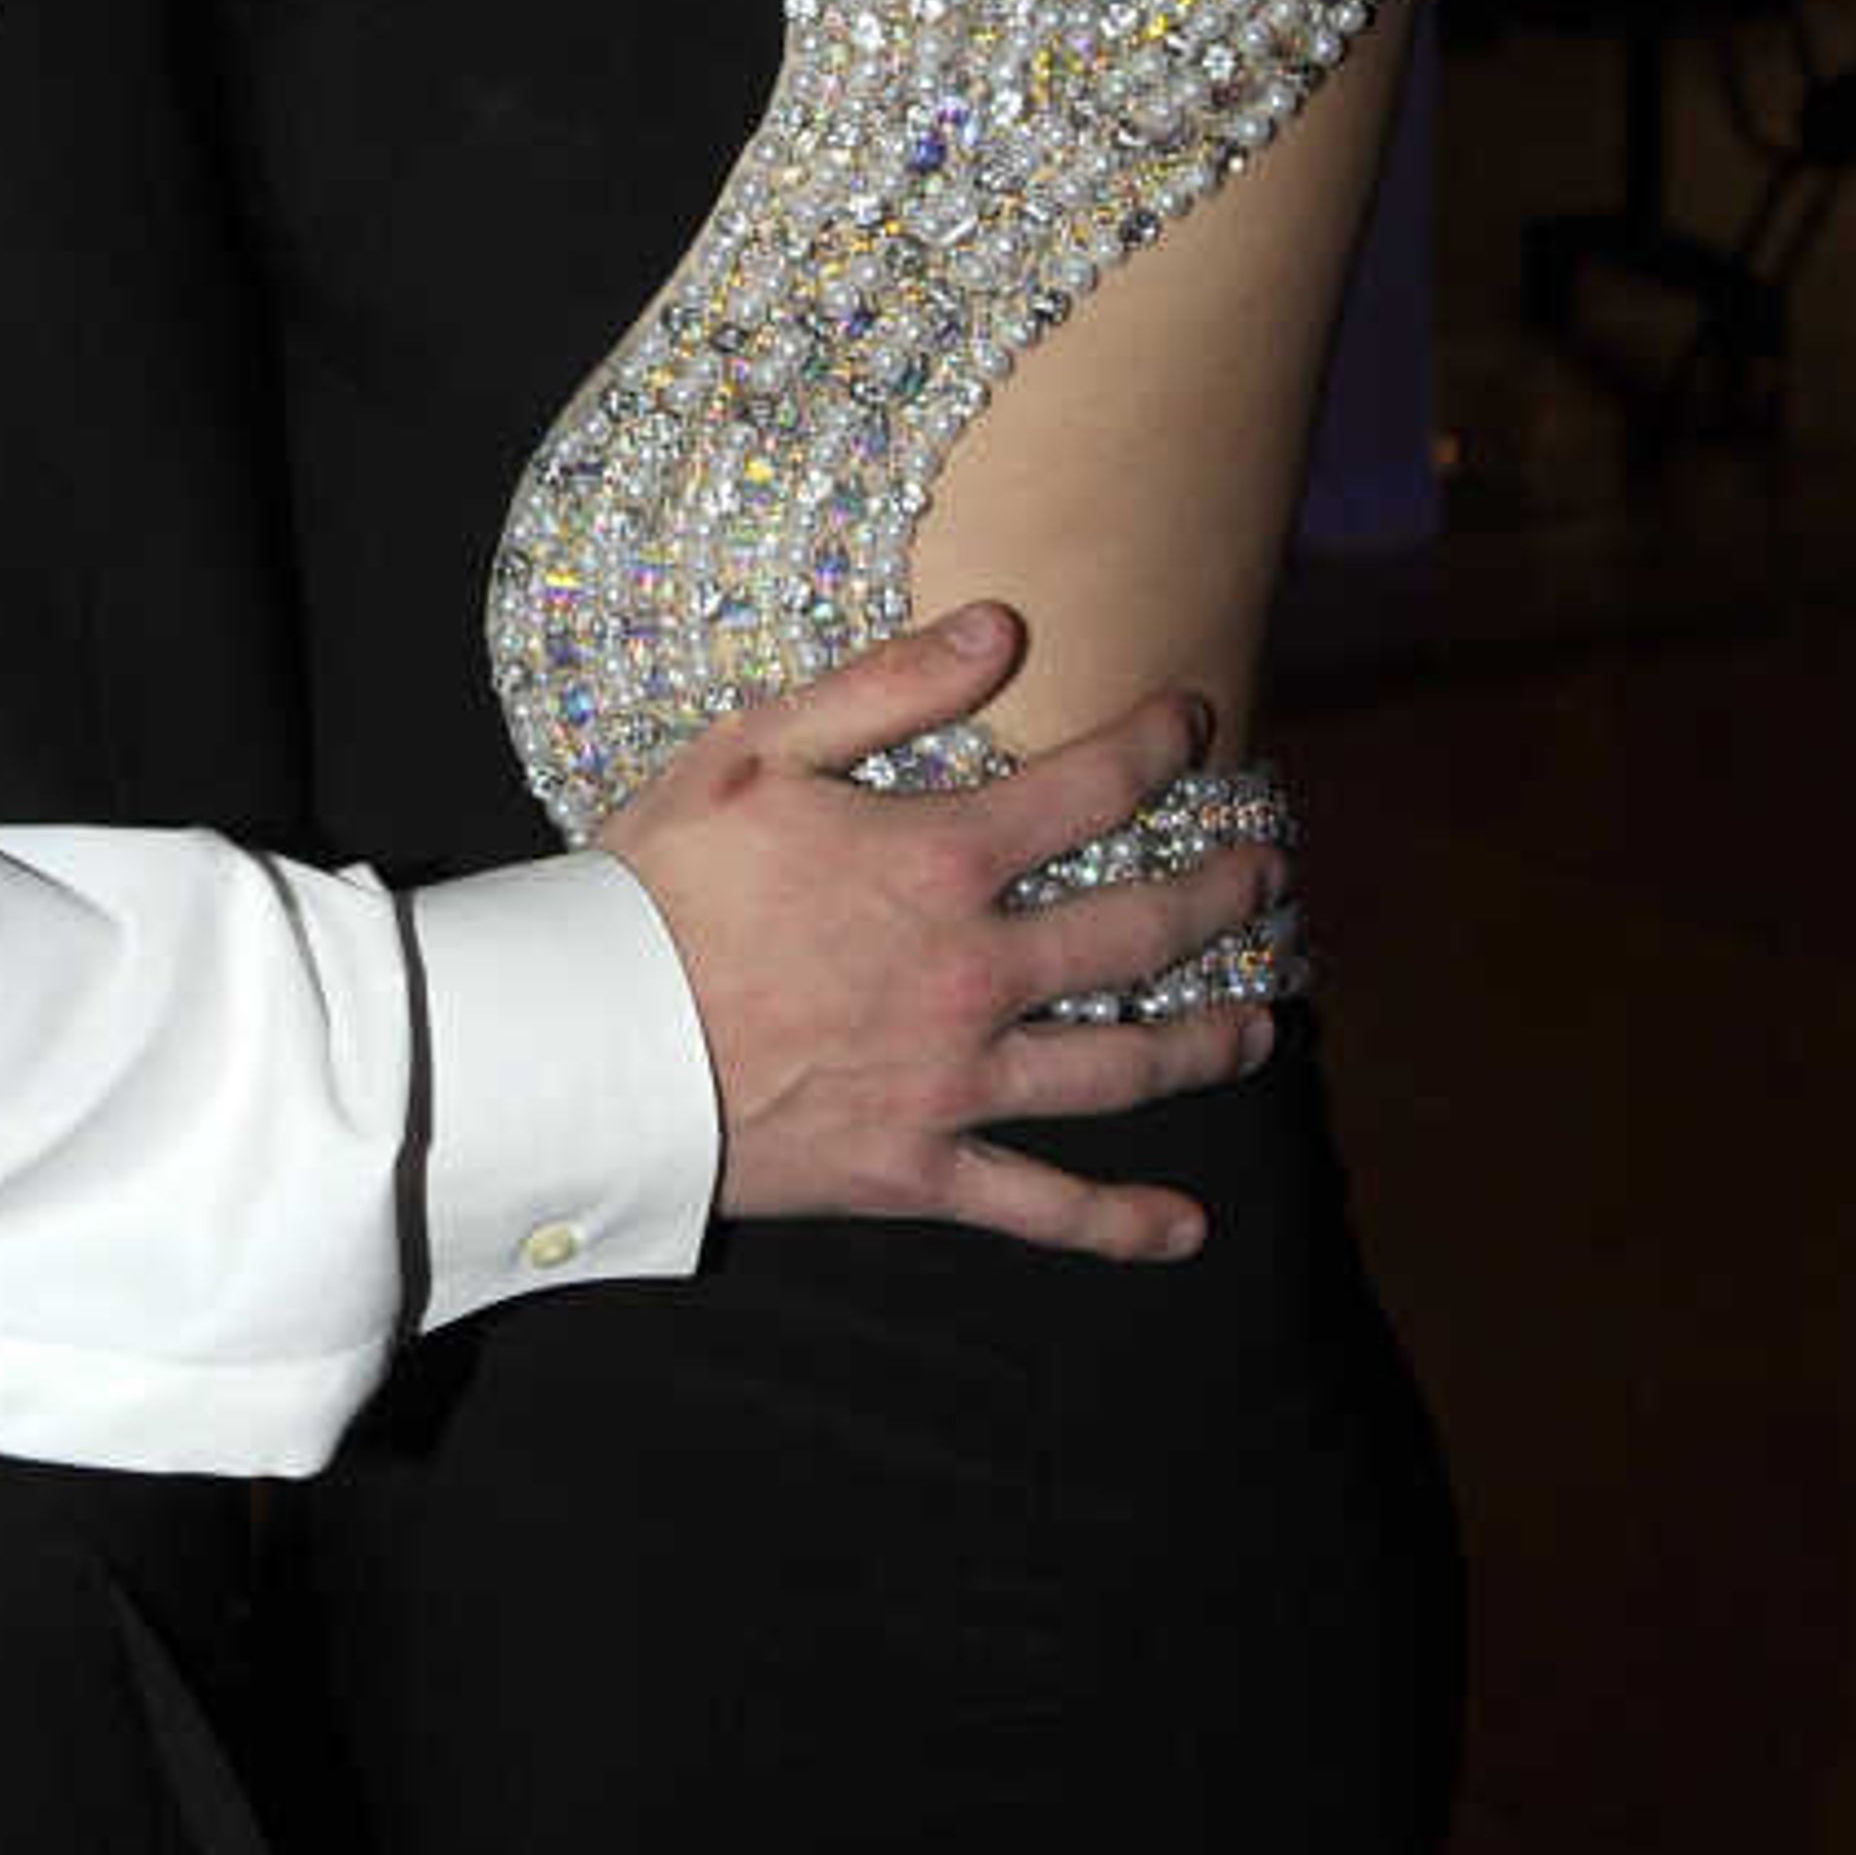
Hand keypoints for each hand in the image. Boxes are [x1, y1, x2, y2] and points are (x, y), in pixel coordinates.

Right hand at [601, 609, 1276, 1261]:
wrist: (586, 1043)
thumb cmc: (656, 885)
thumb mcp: (756, 749)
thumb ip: (888, 685)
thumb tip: (1004, 627)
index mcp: (941, 861)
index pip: (1091, 791)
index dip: (1157, 746)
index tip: (1197, 721)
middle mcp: (976, 974)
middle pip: (1140, 931)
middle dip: (1221, 895)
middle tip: (1269, 877)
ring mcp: (956, 1081)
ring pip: (1123, 1067)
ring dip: (1209, 1044)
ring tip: (1262, 1025)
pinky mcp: (918, 1168)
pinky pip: (1041, 1205)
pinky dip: (1120, 1224)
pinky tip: (1186, 1227)